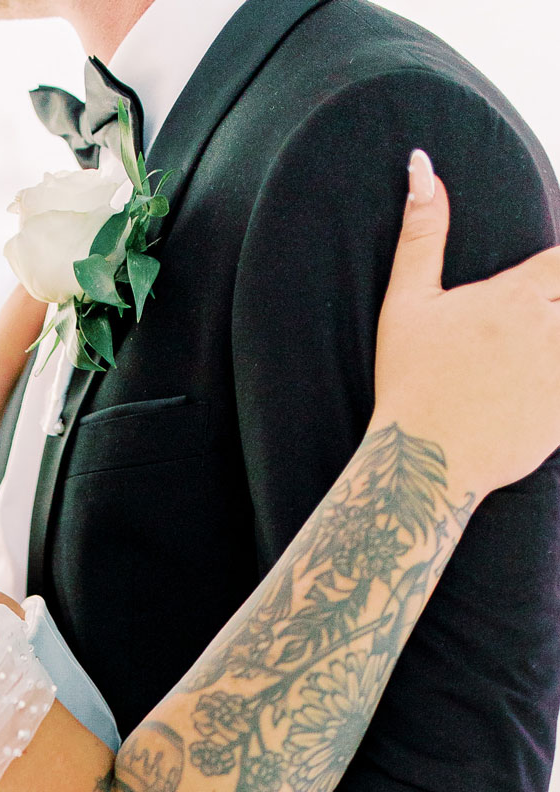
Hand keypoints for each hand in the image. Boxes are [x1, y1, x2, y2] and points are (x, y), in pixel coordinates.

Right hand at [374, 151, 559, 501]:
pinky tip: (538, 398)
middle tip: (532, 334)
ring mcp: (559, 374)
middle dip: (556, 304)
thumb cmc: (410, 383)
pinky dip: (557, 392)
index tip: (546, 286)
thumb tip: (422, 165)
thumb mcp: (407, 304)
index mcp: (516, 296)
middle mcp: (547, 330)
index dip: (558, 273)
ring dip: (554, 348)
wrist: (420, 465)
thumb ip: (422, 233)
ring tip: (530, 363)